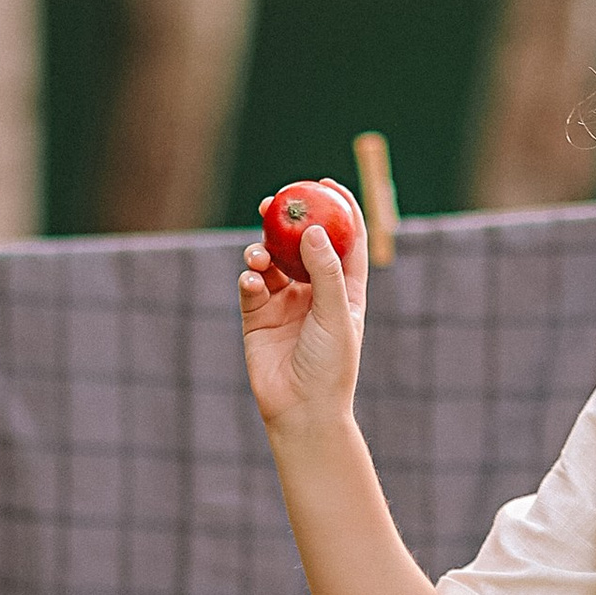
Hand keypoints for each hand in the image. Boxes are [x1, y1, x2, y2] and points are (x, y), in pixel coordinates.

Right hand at [240, 201, 366, 439]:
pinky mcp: (257, 316)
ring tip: (259, 256)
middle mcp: (313, 291)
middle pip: (301, 243)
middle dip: (287, 220)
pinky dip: (249, 279)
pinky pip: (250, 286)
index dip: (338, 208)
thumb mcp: (335, 315)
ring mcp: (284, 303)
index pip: (346, 239)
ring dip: (262, 251)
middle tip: (275, 202)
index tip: (325, 183)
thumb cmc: (330, 366)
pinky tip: (252, 283)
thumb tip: (313, 229)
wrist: (301, 411)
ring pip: (271, 261)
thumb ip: (326, 271)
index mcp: (343, 288)